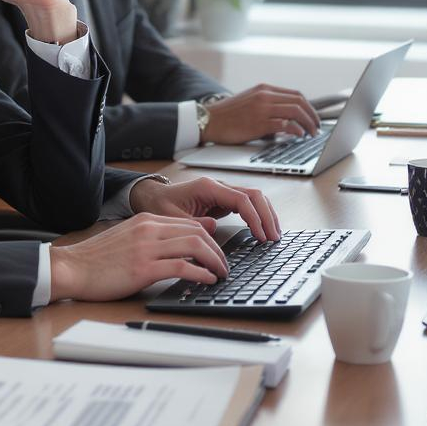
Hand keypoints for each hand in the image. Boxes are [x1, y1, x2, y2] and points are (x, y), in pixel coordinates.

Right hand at [49, 213, 227, 301]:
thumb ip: (156, 236)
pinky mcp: (143, 268)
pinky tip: (207, 281)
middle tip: (225, 265)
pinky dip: (201, 274)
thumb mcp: (129, 239)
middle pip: (197, 232)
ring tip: (221, 274)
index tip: (218, 252)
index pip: (189, 223)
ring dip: (215, 261)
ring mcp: (146, 248)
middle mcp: (149, 229)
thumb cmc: (98, 259)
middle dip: (218, 250)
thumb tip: (180, 240)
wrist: (72, 268)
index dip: (210, 238)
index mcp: (146, 220)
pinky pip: (182, 267)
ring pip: (195, 246)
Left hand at [130, 175, 279, 241]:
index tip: (261, 236)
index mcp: (208, 187)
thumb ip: (192, 222)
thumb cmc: (160, 204)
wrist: (152, 197)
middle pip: (254, 195)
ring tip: (274, 236)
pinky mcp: (223, 201)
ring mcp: (222, 193)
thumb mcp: (171, 217)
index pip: (241, 199)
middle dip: (267, 216)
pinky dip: (258, 216)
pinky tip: (263, 230)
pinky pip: (247, 205)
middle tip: (274, 238)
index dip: (254, 218)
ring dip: (266, 215)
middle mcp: (219, 186)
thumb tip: (213, 227)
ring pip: (254, 198)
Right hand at [202, 85, 320, 143]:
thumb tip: (287, 116)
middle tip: (317, 128)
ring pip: (295, 111)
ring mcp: (262, 108)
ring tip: (311, 134)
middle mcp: (265, 95)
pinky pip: (285, 124)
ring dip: (308, 123)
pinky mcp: (259, 123)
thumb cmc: (228, 115)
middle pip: (299, 101)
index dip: (309, 107)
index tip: (314, 118)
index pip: (295, 94)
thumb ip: (267, 103)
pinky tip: (299, 136)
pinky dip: (296, 130)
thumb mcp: (250, 101)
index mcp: (264, 89)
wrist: (208, 120)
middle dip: (313, 116)